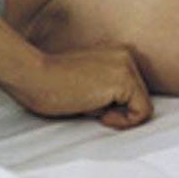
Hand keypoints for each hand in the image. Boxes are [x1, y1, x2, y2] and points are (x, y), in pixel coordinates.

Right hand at [6, 46, 151, 128]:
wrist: (35, 76)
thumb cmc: (52, 85)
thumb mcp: (87, 84)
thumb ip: (107, 90)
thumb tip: (125, 111)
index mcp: (117, 54)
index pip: (133, 90)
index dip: (117, 107)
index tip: (94, 107)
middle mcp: (126, 56)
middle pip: (140, 97)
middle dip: (118, 110)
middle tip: (90, 108)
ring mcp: (127, 67)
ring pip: (143, 105)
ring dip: (120, 116)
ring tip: (93, 108)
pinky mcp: (124, 81)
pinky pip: (142, 112)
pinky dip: (124, 122)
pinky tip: (100, 115)